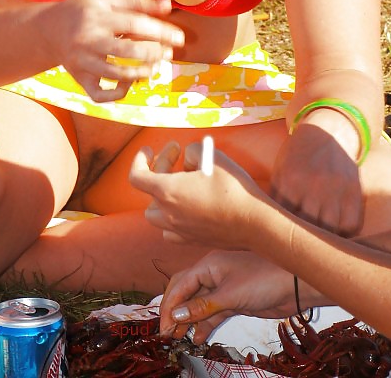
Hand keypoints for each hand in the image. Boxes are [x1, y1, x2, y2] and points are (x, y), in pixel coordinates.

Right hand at [54, 0, 184, 102]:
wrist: (49, 29)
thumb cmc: (86, 9)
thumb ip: (139, 1)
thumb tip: (168, 6)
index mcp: (97, 16)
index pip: (135, 24)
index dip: (161, 31)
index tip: (179, 38)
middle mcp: (88, 40)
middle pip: (127, 52)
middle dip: (154, 54)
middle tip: (168, 53)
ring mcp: (83, 62)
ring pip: (117, 75)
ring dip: (142, 73)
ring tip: (154, 66)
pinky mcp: (79, 79)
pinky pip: (100, 95)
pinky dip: (118, 94)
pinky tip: (130, 83)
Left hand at [129, 140, 268, 246]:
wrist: (254, 223)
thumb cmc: (233, 188)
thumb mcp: (211, 155)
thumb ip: (192, 150)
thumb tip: (188, 159)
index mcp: (168, 192)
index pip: (137, 177)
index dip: (139, 159)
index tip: (149, 150)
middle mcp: (168, 214)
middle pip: (149, 190)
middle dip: (162, 167)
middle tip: (180, 154)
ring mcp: (179, 230)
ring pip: (156, 213)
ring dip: (162, 195)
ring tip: (180, 182)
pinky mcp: (191, 241)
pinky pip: (170, 230)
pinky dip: (172, 216)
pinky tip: (187, 207)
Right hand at [160, 251, 298, 341]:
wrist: (294, 285)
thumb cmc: (263, 280)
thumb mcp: (230, 295)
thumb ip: (203, 306)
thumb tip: (177, 316)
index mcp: (208, 265)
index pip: (180, 284)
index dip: (169, 305)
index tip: (163, 326)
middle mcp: (212, 274)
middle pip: (186, 292)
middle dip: (175, 312)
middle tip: (167, 333)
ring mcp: (223, 288)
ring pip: (198, 305)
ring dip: (188, 320)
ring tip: (178, 338)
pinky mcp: (234, 301)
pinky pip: (213, 312)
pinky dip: (204, 324)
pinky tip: (198, 337)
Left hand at [272, 115, 363, 235]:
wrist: (328, 131)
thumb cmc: (298, 154)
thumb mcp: (280, 169)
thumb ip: (275, 195)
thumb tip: (268, 226)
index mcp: (290, 180)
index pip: (283, 218)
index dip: (281, 231)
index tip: (280, 239)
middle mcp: (314, 186)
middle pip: (307, 227)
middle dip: (302, 238)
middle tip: (299, 245)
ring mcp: (336, 189)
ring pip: (330, 229)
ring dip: (324, 239)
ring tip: (318, 243)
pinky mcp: (353, 191)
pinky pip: (351, 224)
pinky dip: (344, 234)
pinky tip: (335, 233)